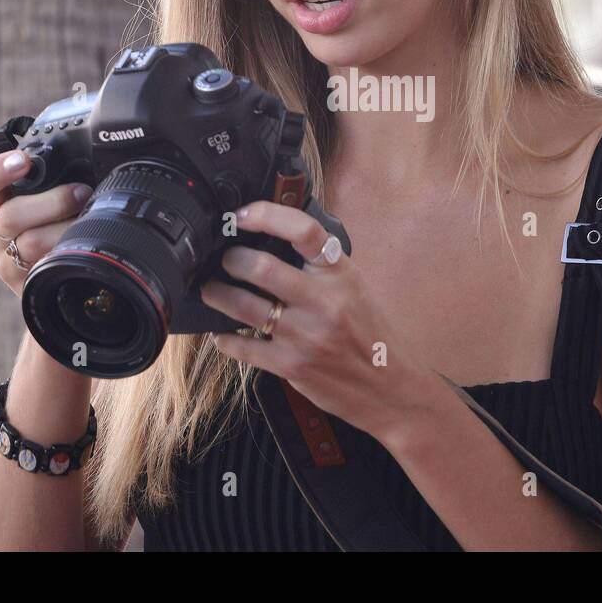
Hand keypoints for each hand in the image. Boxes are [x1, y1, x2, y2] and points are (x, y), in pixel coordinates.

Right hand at [0, 150, 93, 298]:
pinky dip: (67, 254)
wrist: (81, 271)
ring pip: (30, 242)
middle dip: (53, 201)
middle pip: (10, 215)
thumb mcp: (66, 192)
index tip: (23, 161)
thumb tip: (96, 153)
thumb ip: (65, 175)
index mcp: (1, 203)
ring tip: (89, 221)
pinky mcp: (24, 287)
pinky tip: (80, 247)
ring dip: (65, 229)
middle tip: (82, 193)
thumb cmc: (73, 221)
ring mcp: (8, 262)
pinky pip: (44, 269)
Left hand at [201, 200, 413, 440]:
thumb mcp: (354, 288)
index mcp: (341, 274)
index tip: (243, 215)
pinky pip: (243, 347)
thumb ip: (320, 267)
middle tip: (226, 260)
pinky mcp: (291, 366)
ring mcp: (305, 335)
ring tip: (212, 289)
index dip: (267, 215)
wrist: (389, 387)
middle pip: (261, 268)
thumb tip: (274, 241)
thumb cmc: (370, 334)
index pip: (303, 230)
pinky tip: (223, 333)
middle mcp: (324, 301)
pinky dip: (225, 338)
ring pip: (244, 306)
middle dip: (232, 259)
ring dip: (218, 294)